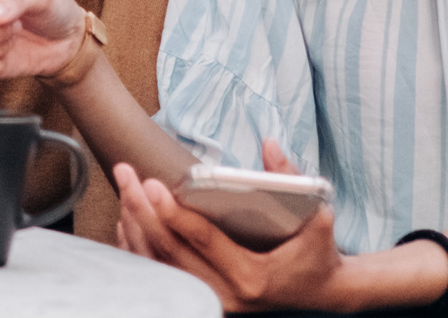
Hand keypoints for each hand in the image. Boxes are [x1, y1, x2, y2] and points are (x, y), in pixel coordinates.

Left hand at [114, 143, 343, 312]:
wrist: (322, 294)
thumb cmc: (317, 254)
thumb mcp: (318, 219)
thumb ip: (294, 181)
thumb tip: (270, 145)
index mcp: (253, 276)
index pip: (204, 241)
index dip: (175, 213)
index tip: (151, 184)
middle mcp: (227, 295)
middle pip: (171, 252)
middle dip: (142, 210)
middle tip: (125, 173)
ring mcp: (212, 301)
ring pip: (159, 265)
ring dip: (136, 226)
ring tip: (124, 189)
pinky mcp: (203, 299)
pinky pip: (161, 275)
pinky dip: (139, 249)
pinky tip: (127, 220)